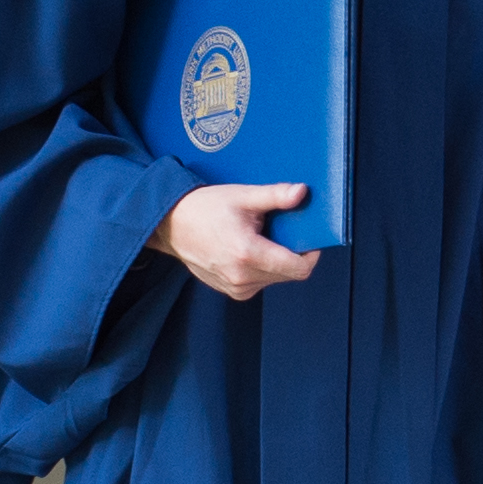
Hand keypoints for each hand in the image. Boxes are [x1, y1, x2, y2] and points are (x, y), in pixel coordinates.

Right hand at [163, 181, 316, 299]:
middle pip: (289, 273)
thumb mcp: (243, 196)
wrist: (172, 225)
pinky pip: (260, 282)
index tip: (310, 239)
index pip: (299, 268)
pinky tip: (249, 250)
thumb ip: (275, 196)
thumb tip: (301, 193)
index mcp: (248, 253)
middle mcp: (242, 276)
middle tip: (281, 232)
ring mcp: (236, 287)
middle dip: (292, 254)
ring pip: (275, 278)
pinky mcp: (232, 291)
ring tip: (261, 239)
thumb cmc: (204, 209)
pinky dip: (262, 268)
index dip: (311, 254)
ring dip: (277, 261)